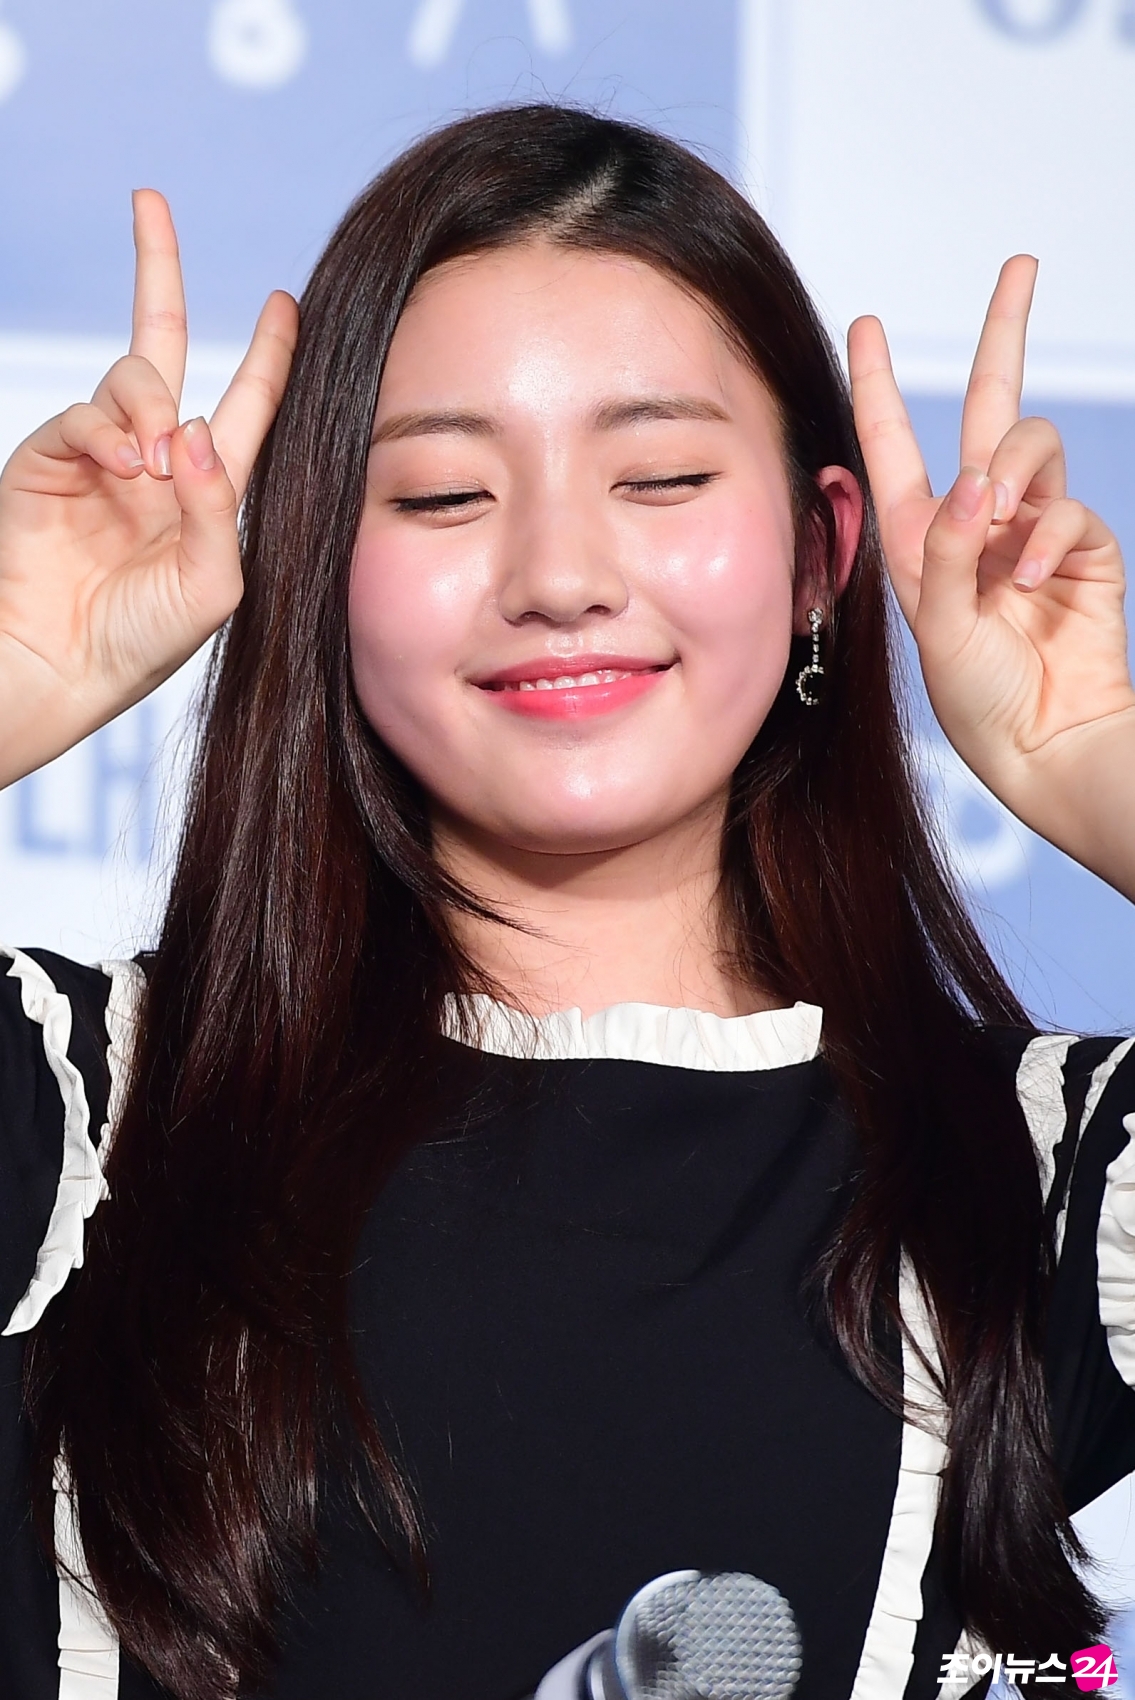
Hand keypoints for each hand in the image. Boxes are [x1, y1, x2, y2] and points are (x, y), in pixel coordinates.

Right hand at [0, 190, 297, 786]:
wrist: (62, 668)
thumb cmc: (144, 640)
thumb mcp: (213, 584)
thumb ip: (218, 509)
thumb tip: (192, 429)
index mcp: (210, 488)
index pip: (246, 403)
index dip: (267, 352)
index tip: (285, 299)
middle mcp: (156, 459)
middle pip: (163, 344)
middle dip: (157, 271)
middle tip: (150, 200)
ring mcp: (101, 455)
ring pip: (132, 378)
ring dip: (149, 405)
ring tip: (151, 467)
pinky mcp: (49, 459)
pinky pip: (84, 414)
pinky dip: (107, 430)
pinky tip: (124, 467)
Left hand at [849, 258, 1134, 899]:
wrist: (1046, 745)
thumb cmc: (979, 702)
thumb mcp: (940, 629)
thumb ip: (950, 552)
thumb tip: (975, 481)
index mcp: (918, 538)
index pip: (893, 442)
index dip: (877, 381)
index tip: (864, 321)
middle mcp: (973, 522)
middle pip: (990, 403)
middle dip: (1004, 331)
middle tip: (1021, 262)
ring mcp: (1031, 529)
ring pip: (1031, 447)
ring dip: (1014, 476)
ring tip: (1000, 538)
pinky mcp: (1082, 547)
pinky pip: (1068, 507)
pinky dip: (1049, 539)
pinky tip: (1032, 586)